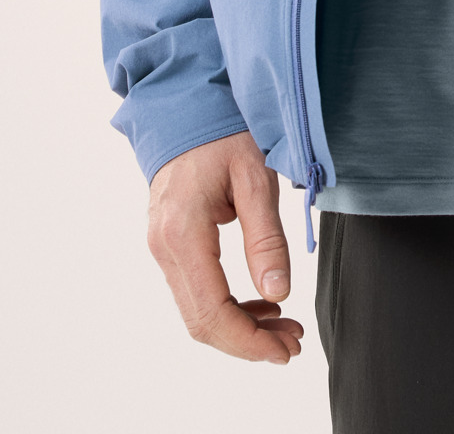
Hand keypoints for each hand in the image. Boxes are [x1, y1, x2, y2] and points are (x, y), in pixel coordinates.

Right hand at [147, 129, 303, 362]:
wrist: (186, 104)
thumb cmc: (222, 131)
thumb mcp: (255, 177)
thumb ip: (266, 237)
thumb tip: (279, 293)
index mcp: (183, 233)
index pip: (211, 311)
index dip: (248, 341)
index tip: (283, 350)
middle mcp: (164, 247)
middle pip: (201, 321)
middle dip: (248, 341)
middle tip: (292, 344)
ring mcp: (162, 247)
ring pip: (197, 310)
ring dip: (240, 326)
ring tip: (285, 326)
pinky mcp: (170, 244)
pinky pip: (196, 289)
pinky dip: (228, 305)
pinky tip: (262, 301)